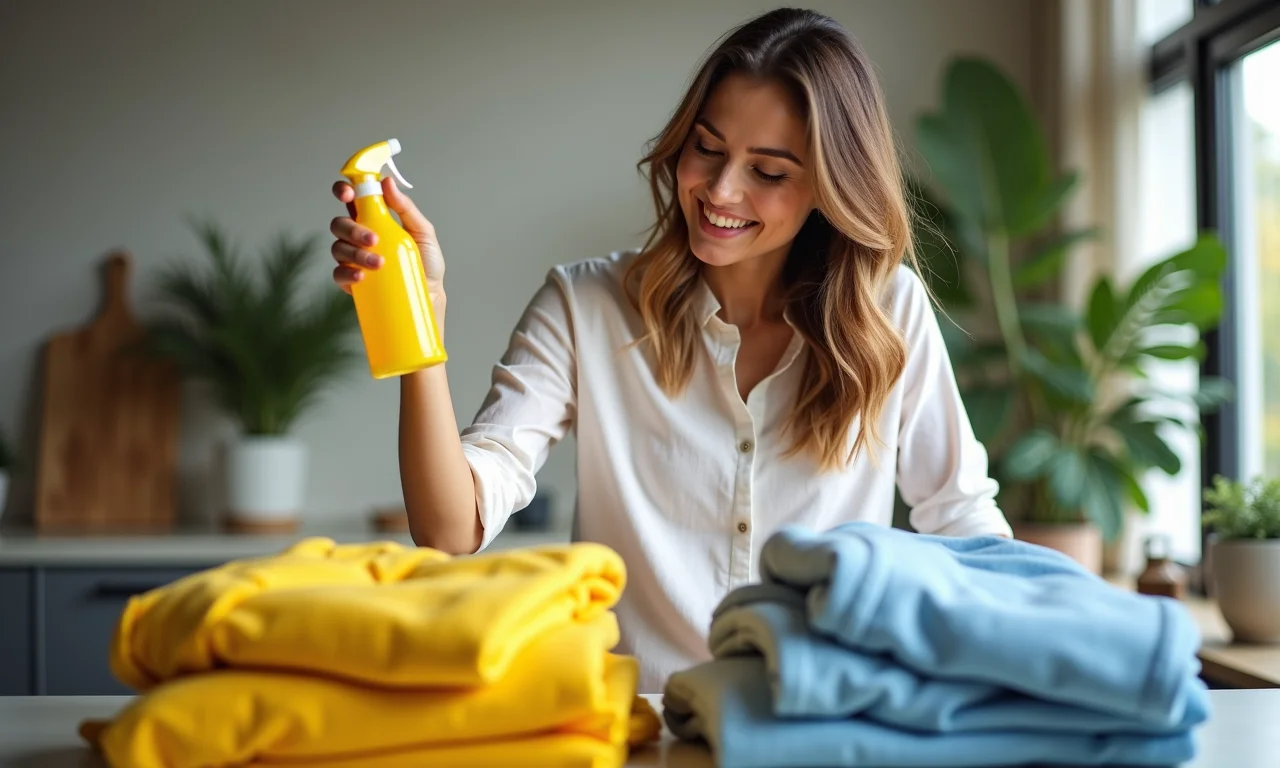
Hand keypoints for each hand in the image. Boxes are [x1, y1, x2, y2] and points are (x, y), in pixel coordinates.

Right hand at [329, 176, 445, 300]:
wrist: (429, 296)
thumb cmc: (426, 263)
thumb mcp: (422, 232)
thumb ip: (405, 208)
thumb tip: (387, 182)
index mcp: (372, 219)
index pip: (350, 199)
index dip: (343, 191)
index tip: (348, 194)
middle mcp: (358, 237)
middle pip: (339, 223)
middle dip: (352, 229)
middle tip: (373, 240)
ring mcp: (353, 259)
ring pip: (338, 248)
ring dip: (355, 254)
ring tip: (378, 263)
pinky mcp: (352, 281)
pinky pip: (338, 274)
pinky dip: (347, 273)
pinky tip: (361, 276)